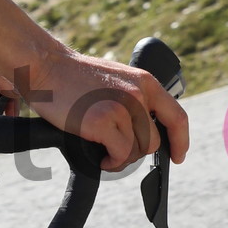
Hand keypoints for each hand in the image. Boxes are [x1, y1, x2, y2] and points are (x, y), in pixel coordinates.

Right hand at [31, 48, 188, 172]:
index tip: (178, 156)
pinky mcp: (103, 122)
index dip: (181, 141)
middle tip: (117, 151)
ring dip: (122, 157)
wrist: (46, 66)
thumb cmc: (73, 77)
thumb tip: (145, 132)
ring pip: (137, 150)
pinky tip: (101, 157)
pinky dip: (112, 162)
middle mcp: (138, 94)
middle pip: (153, 141)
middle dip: (136, 152)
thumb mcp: (116, 80)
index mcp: (145, 82)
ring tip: (105, 152)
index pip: (177, 117)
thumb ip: (134, 99)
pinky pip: (120, 154)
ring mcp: (121, 108)